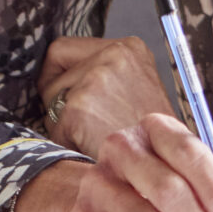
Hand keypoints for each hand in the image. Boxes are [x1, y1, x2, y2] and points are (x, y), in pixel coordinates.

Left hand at [38, 35, 173, 159]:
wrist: (162, 165)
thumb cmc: (149, 136)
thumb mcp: (137, 88)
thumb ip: (105, 72)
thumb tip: (60, 70)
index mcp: (129, 48)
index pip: (65, 46)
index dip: (60, 72)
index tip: (66, 91)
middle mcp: (114, 55)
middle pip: (53, 63)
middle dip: (57, 92)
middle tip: (83, 118)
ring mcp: (96, 78)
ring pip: (50, 96)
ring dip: (63, 120)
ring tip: (94, 134)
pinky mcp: (79, 106)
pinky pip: (53, 124)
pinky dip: (66, 140)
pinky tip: (92, 145)